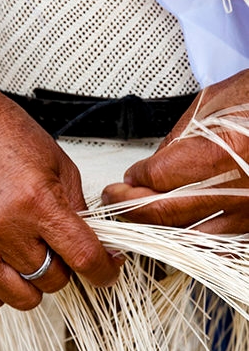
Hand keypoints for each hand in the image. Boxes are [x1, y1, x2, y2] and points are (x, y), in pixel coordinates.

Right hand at [0, 89, 121, 309]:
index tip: (106, 272)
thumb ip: (76, 208)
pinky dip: (8, 289)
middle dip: (67, 267)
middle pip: (54, 279)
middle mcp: (4, 227)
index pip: (82, 256)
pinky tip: (11, 266)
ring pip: (23, 296)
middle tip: (62, 247)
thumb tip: (91, 240)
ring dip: (38, 283)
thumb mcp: (58, 163)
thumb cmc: (2, 135)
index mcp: (36, 201)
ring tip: (36, 256)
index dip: (103, 271)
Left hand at [102, 70, 248, 233]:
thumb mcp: (211, 105)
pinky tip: (176, 229)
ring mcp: (248, 212)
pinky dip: (190, 240)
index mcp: (223, 152)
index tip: (126, 179)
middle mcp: (237, 189)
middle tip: (115, 199)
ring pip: (185, 236)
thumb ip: (175, 140)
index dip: (134, 179)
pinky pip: (216, 246)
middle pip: (164, 212)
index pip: (157, 178)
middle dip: (130, 206)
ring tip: (139, 214)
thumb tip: (150, 169)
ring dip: (154, 227)